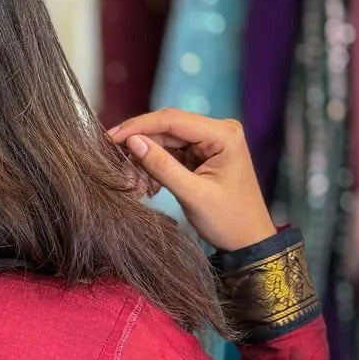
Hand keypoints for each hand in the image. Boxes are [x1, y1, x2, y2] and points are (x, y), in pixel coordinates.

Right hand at [108, 110, 275, 253]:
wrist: (248, 240)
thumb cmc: (229, 220)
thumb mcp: (192, 194)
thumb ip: (161, 166)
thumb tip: (133, 141)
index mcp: (223, 134)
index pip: (172, 119)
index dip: (138, 126)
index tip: (110, 137)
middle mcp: (218, 131)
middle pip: (167, 128)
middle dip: (140, 145)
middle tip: (117, 165)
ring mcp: (209, 142)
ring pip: (165, 141)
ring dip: (145, 160)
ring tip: (135, 185)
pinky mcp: (201, 154)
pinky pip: (170, 153)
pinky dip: (155, 167)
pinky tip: (147, 185)